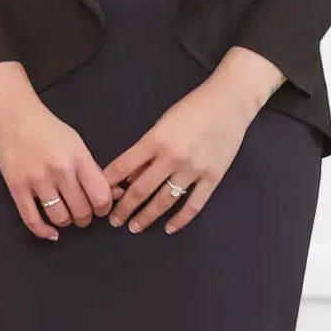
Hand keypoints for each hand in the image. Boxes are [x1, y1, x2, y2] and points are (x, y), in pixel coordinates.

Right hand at [0, 92, 114, 241]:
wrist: (13, 115)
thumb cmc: (47, 129)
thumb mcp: (77, 143)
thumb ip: (93, 170)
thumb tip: (114, 193)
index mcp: (78, 158)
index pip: (100, 196)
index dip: (104, 208)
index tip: (101, 208)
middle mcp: (59, 171)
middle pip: (82, 211)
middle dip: (86, 218)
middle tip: (83, 213)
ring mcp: (37, 180)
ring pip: (60, 218)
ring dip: (67, 222)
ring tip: (66, 215)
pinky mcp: (17, 187)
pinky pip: (32, 219)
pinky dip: (44, 231)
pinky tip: (51, 232)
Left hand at [101, 77, 259, 235]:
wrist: (229, 102)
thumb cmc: (192, 108)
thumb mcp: (163, 123)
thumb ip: (147, 149)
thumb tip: (130, 176)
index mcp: (156, 140)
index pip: (124, 167)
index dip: (108, 184)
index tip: (101, 196)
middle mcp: (172, 157)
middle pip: (141, 190)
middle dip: (124, 208)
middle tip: (114, 220)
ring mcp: (193, 169)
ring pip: (164, 201)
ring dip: (146, 217)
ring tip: (134, 227)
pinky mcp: (212, 177)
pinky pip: (194, 205)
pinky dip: (180, 219)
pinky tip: (169, 228)